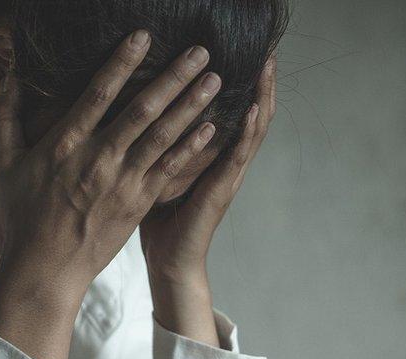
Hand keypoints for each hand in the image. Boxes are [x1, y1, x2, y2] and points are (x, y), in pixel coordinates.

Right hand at [0, 30, 222, 358]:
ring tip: (215, 79)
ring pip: (163, 136)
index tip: (144, 36)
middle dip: (174, 77)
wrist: (46, 267)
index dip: (122, 62)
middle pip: (142, 109)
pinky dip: (191, 147)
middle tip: (200, 50)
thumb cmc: (23, 214)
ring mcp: (122, 182)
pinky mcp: (138, 203)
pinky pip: (169, 170)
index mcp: (65, 144)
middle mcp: (98, 159)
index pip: (98, 93)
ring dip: (191, 106)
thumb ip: (6, 119)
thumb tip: (8, 80)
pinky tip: (212, 127)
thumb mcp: (6, 164)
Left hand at [139, 57, 275, 345]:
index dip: (242, 85)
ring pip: (252, 130)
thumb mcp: (159, 171)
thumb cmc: (159, 220)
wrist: (169, 261)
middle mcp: (225, 163)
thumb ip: (161, 144)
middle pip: (251, 114)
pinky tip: (254, 109)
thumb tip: (137, 112)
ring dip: (262, 98)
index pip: (233, 113)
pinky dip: (249, 132)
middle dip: (259, 83)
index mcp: (212, 157)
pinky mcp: (222, 190)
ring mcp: (228, 176)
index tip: (245, 54)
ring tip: (268, 67)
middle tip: (267, 50)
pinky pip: (238, 156)